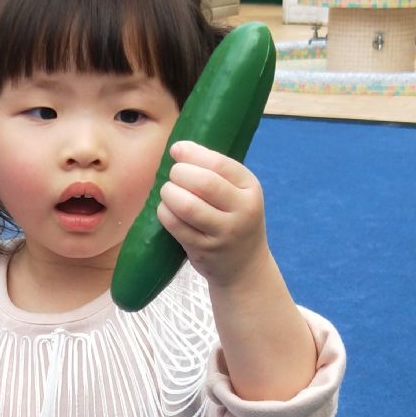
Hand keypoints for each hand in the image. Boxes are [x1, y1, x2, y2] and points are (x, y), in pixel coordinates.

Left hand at [156, 140, 268, 290]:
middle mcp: (242, 210)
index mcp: (250, 188)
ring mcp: (224, 233)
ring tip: (168, 192)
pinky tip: (166, 210)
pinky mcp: (205, 250)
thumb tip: (178, 150)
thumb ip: (215, 173)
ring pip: (188, 206)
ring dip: (169, 194)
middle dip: (179, 173)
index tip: (177, 150)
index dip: (193, 153)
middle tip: (173, 176)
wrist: (245, 266)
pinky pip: (177, 226)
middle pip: (203, 183)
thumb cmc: (234, 220)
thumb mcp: (238, 194)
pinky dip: (165, 214)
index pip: (219, 164)